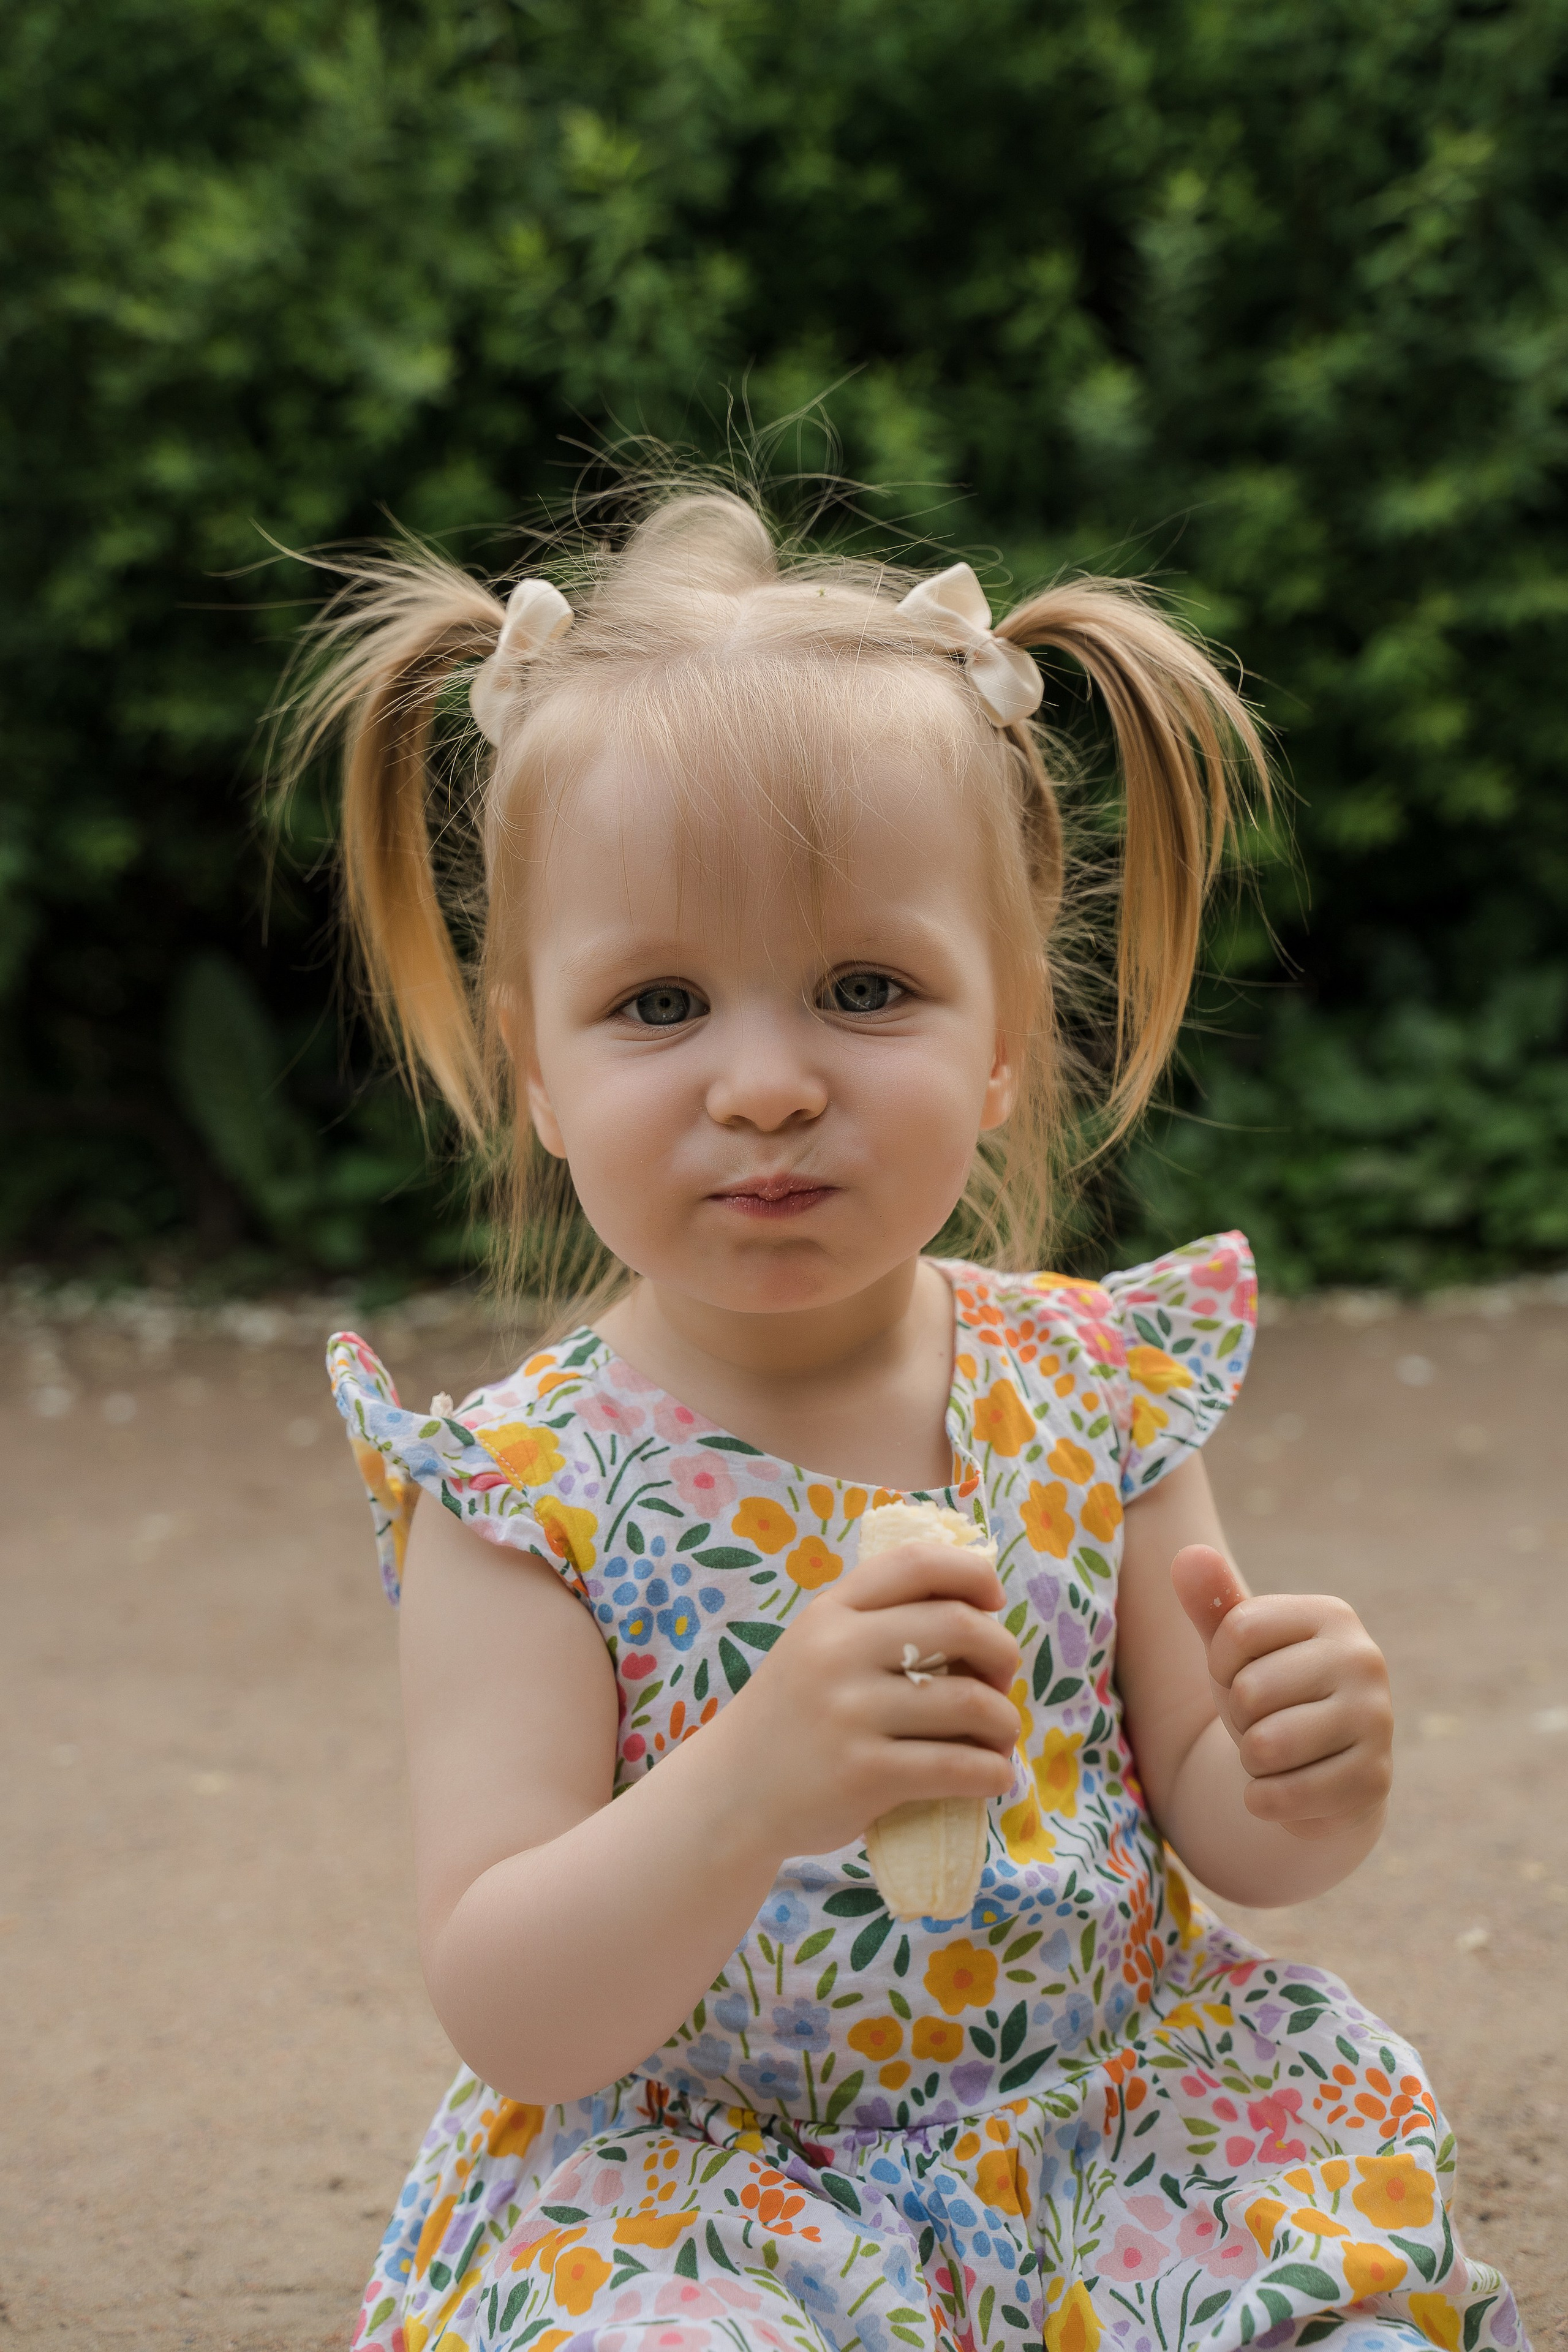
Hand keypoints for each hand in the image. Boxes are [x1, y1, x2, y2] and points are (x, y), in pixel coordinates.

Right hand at [706, 1540, 1021, 1861]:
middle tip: (1001, 1681)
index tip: (994, 1601)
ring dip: (1004, 1721)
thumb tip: (978, 1611)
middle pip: (958, 1625)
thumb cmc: (792, 1716)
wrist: (731, 1793)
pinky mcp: (865, 1774)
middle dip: (1002, 1652)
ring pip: (969, 1702)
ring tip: (1000, 1737)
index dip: (973, 1573)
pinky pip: (957, 1767)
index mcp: (831, 1612)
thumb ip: (876, 1621)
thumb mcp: (816, 1646)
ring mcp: (850, 1713)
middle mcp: (838, 1652)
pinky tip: (994, 1776)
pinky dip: (993, 1772)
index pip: (917, 1563)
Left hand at [1171, 1547, 1392, 1841]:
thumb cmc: (1271, 1694)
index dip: (1221, 1663)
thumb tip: (1188, 1556)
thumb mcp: (1236, 1648)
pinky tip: (1289, 1788)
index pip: (1237, 1630)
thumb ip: (1212, 1601)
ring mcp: (1377, 1722)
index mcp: (1332, 1616)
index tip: (1242, 1675)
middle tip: (1266, 1721)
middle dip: (1240, 1717)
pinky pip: (1283, 1796)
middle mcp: (1364, 1661)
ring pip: (1265, 1747)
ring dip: (1252, 1761)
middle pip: (1250, 1691)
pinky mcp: (1373, 1781)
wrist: (1317, 1770)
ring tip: (1277, 1754)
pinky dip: (1266, 1800)